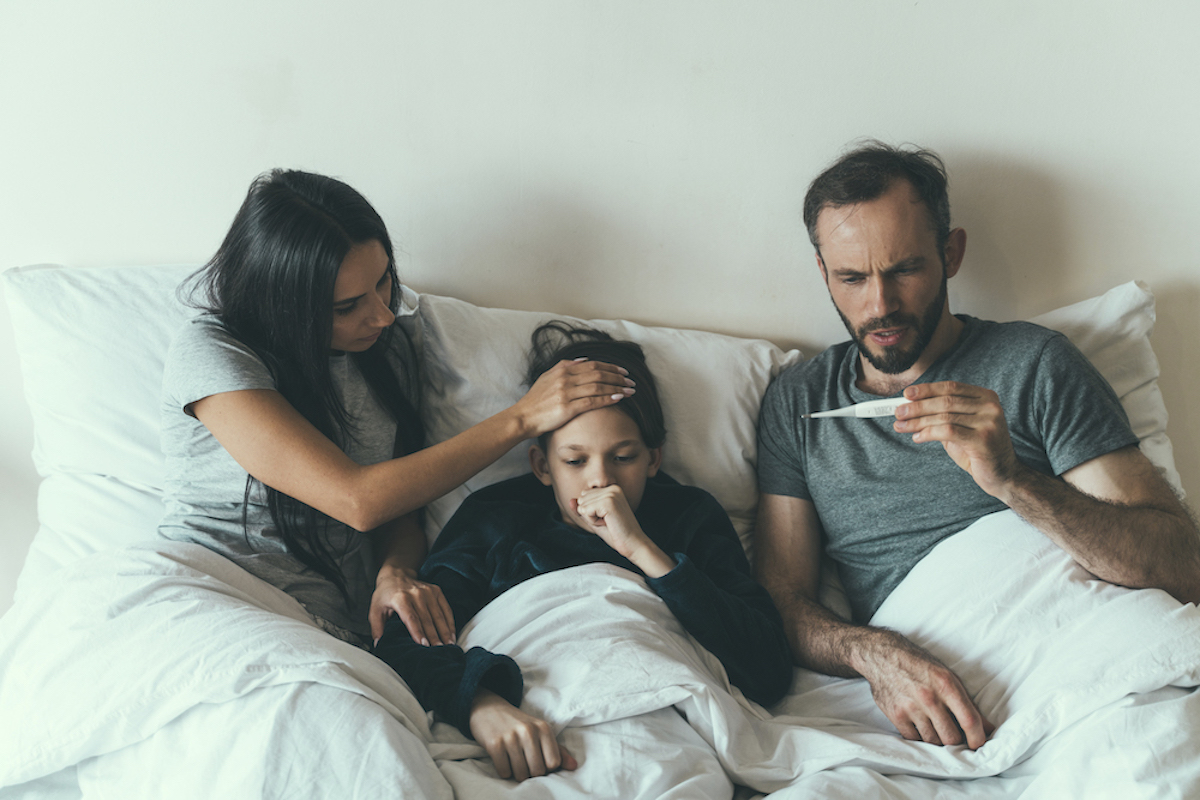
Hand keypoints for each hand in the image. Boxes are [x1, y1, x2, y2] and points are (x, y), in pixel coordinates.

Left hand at [369, 567, 454, 646]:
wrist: (396, 574)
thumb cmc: (385, 595)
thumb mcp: (375, 609)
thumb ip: (376, 628)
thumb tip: (378, 645)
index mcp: (400, 599)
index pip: (411, 618)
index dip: (418, 632)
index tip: (424, 645)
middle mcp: (416, 594)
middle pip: (427, 619)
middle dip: (434, 637)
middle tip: (439, 651)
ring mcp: (428, 591)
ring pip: (438, 615)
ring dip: (444, 631)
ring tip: (449, 645)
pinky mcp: (436, 591)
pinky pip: (445, 608)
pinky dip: (450, 622)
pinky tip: (452, 634)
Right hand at [468, 689, 577, 780]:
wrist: (488, 708)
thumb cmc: (517, 724)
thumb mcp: (539, 731)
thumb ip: (557, 749)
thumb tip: (574, 766)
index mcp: (543, 728)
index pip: (554, 763)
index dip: (546, 767)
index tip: (538, 761)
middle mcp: (529, 731)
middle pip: (538, 771)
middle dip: (530, 772)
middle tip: (523, 762)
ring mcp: (511, 737)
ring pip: (521, 774)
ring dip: (516, 773)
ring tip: (513, 761)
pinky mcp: (495, 744)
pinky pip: (504, 772)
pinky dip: (504, 771)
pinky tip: (502, 759)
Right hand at [512, 359, 634, 438]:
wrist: (523, 417)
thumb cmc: (535, 400)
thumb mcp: (547, 377)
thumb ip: (565, 366)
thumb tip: (584, 360)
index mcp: (562, 370)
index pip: (592, 365)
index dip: (610, 367)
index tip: (623, 371)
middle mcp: (565, 379)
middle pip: (598, 374)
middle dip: (617, 377)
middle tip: (630, 381)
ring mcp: (566, 393)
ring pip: (598, 387)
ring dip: (616, 388)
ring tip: (630, 391)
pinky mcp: (567, 408)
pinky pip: (592, 401)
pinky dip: (607, 399)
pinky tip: (618, 399)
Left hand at [573, 485, 641, 551]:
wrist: (633, 544)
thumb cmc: (616, 533)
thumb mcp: (595, 519)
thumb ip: (582, 509)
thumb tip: (570, 500)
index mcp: (612, 488)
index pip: (584, 495)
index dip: (590, 511)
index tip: (606, 518)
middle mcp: (612, 487)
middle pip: (582, 499)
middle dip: (590, 515)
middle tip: (608, 522)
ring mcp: (611, 493)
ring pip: (583, 505)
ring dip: (592, 519)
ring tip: (609, 523)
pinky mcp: (609, 502)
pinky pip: (586, 511)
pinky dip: (593, 521)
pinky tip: (608, 523)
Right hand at [858, 629, 992, 749]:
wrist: (883, 656)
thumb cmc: (920, 665)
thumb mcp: (948, 676)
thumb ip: (968, 703)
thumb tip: (988, 728)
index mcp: (946, 685)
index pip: (969, 720)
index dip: (977, 738)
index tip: (979, 745)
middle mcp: (929, 697)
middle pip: (951, 737)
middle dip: (956, 742)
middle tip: (956, 737)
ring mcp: (910, 707)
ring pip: (932, 741)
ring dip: (938, 740)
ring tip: (938, 730)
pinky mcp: (896, 715)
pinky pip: (914, 739)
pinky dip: (920, 738)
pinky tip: (922, 728)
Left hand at [893, 381, 1022, 498]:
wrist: (1003, 476)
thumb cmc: (977, 450)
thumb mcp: (960, 427)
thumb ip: (942, 415)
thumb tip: (910, 406)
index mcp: (985, 397)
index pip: (950, 387)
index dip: (926, 389)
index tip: (906, 394)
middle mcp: (989, 406)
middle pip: (945, 401)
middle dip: (917, 406)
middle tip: (897, 412)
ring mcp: (989, 422)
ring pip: (944, 416)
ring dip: (917, 421)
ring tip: (901, 426)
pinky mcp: (983, 439)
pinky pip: (947, 431)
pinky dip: (928, 433)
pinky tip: (917, 438)